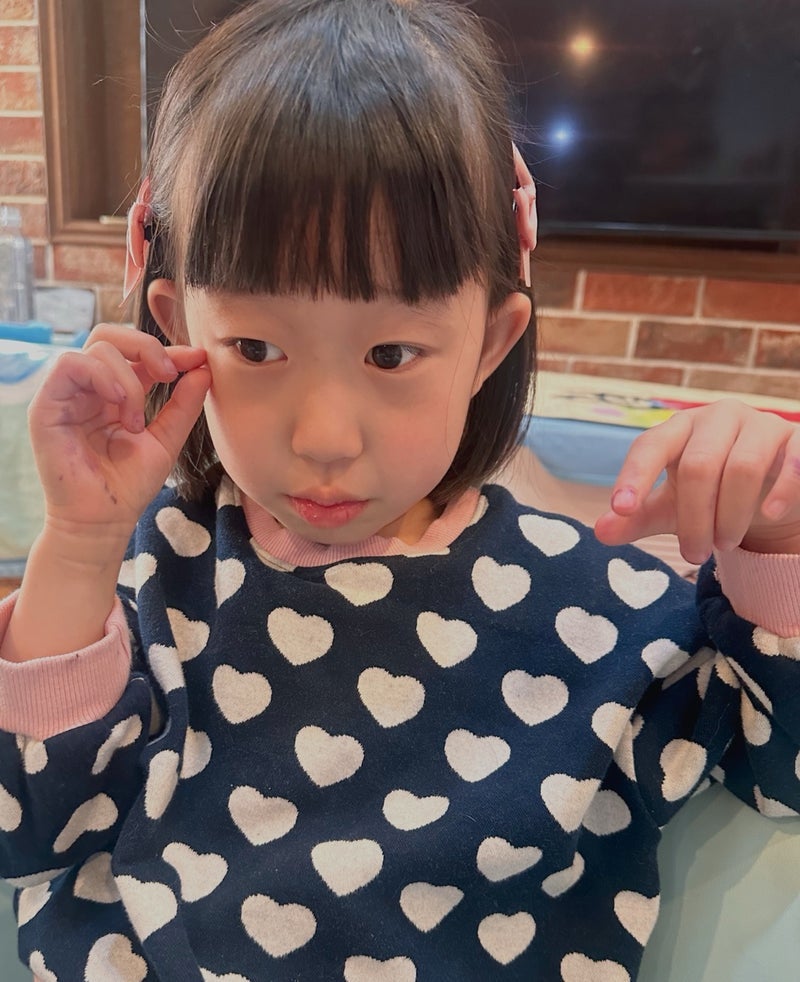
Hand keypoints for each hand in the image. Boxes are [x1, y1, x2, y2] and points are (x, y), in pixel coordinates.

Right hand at [28, 324, 210, 536]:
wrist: (105, 520)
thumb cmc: (130, 484)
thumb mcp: (167, 438)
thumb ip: (184, 403)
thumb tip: (203, 367)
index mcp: (115, 392)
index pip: (136, 353)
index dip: (168, 349)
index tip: (198, 359)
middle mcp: (89, 388)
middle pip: (111, 335)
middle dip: (147, 346)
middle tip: (168, 374)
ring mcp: (67, 394)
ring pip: (97, 348)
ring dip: (128, 379)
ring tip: (135, 420)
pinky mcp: (46, 406)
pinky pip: (69, 365)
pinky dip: (101, 376)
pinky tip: (118, 404)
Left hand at [594, 400, 799, 560]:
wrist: (769, 495)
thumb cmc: (711, 497)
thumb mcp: (670, 509)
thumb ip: (637, 518)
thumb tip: (600, 532)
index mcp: (679, 428)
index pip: (650, 446)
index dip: (634, 476)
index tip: (622, 509)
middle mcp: (717, 418)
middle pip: (698, 466)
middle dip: (694, 518)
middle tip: (694, 554)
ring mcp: (759, 424)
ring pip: (742, 467)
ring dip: (731, 515)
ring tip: (725, 544)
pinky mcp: (796, 440)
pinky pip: (791, 461)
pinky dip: (780, 491)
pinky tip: (770, 514)